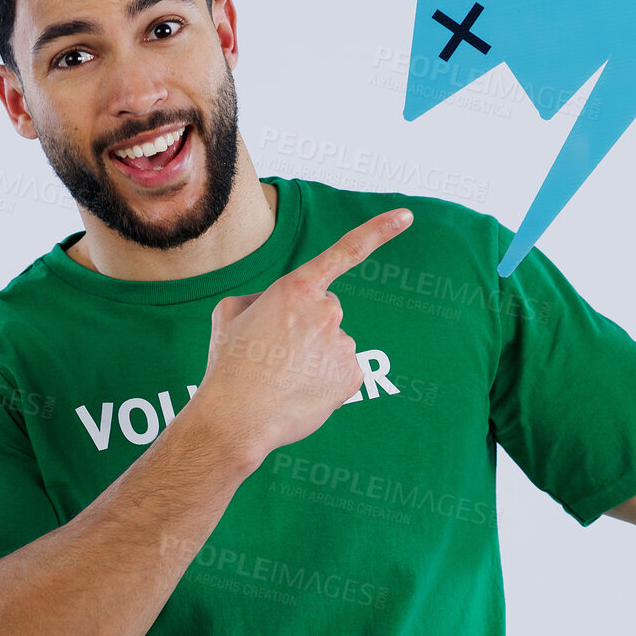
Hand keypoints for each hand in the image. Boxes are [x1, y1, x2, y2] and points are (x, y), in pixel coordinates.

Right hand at [195, 207, 413, 464]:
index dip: (378, 231)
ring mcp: (344, 344)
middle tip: (273, 352)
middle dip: (305, 325)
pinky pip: (342, 369)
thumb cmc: (229, 366)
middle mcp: (327, 311)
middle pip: (325, 309)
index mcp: (297, 288)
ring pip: (332, 343)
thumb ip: (262, 297)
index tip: (406, 216)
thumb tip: (277, 305)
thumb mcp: (230, 313)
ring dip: (312, 356)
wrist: (236, 419)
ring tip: (281, 377)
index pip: (345, 252)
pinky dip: (325, 379)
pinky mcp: (354, 376)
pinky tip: (300, 391)